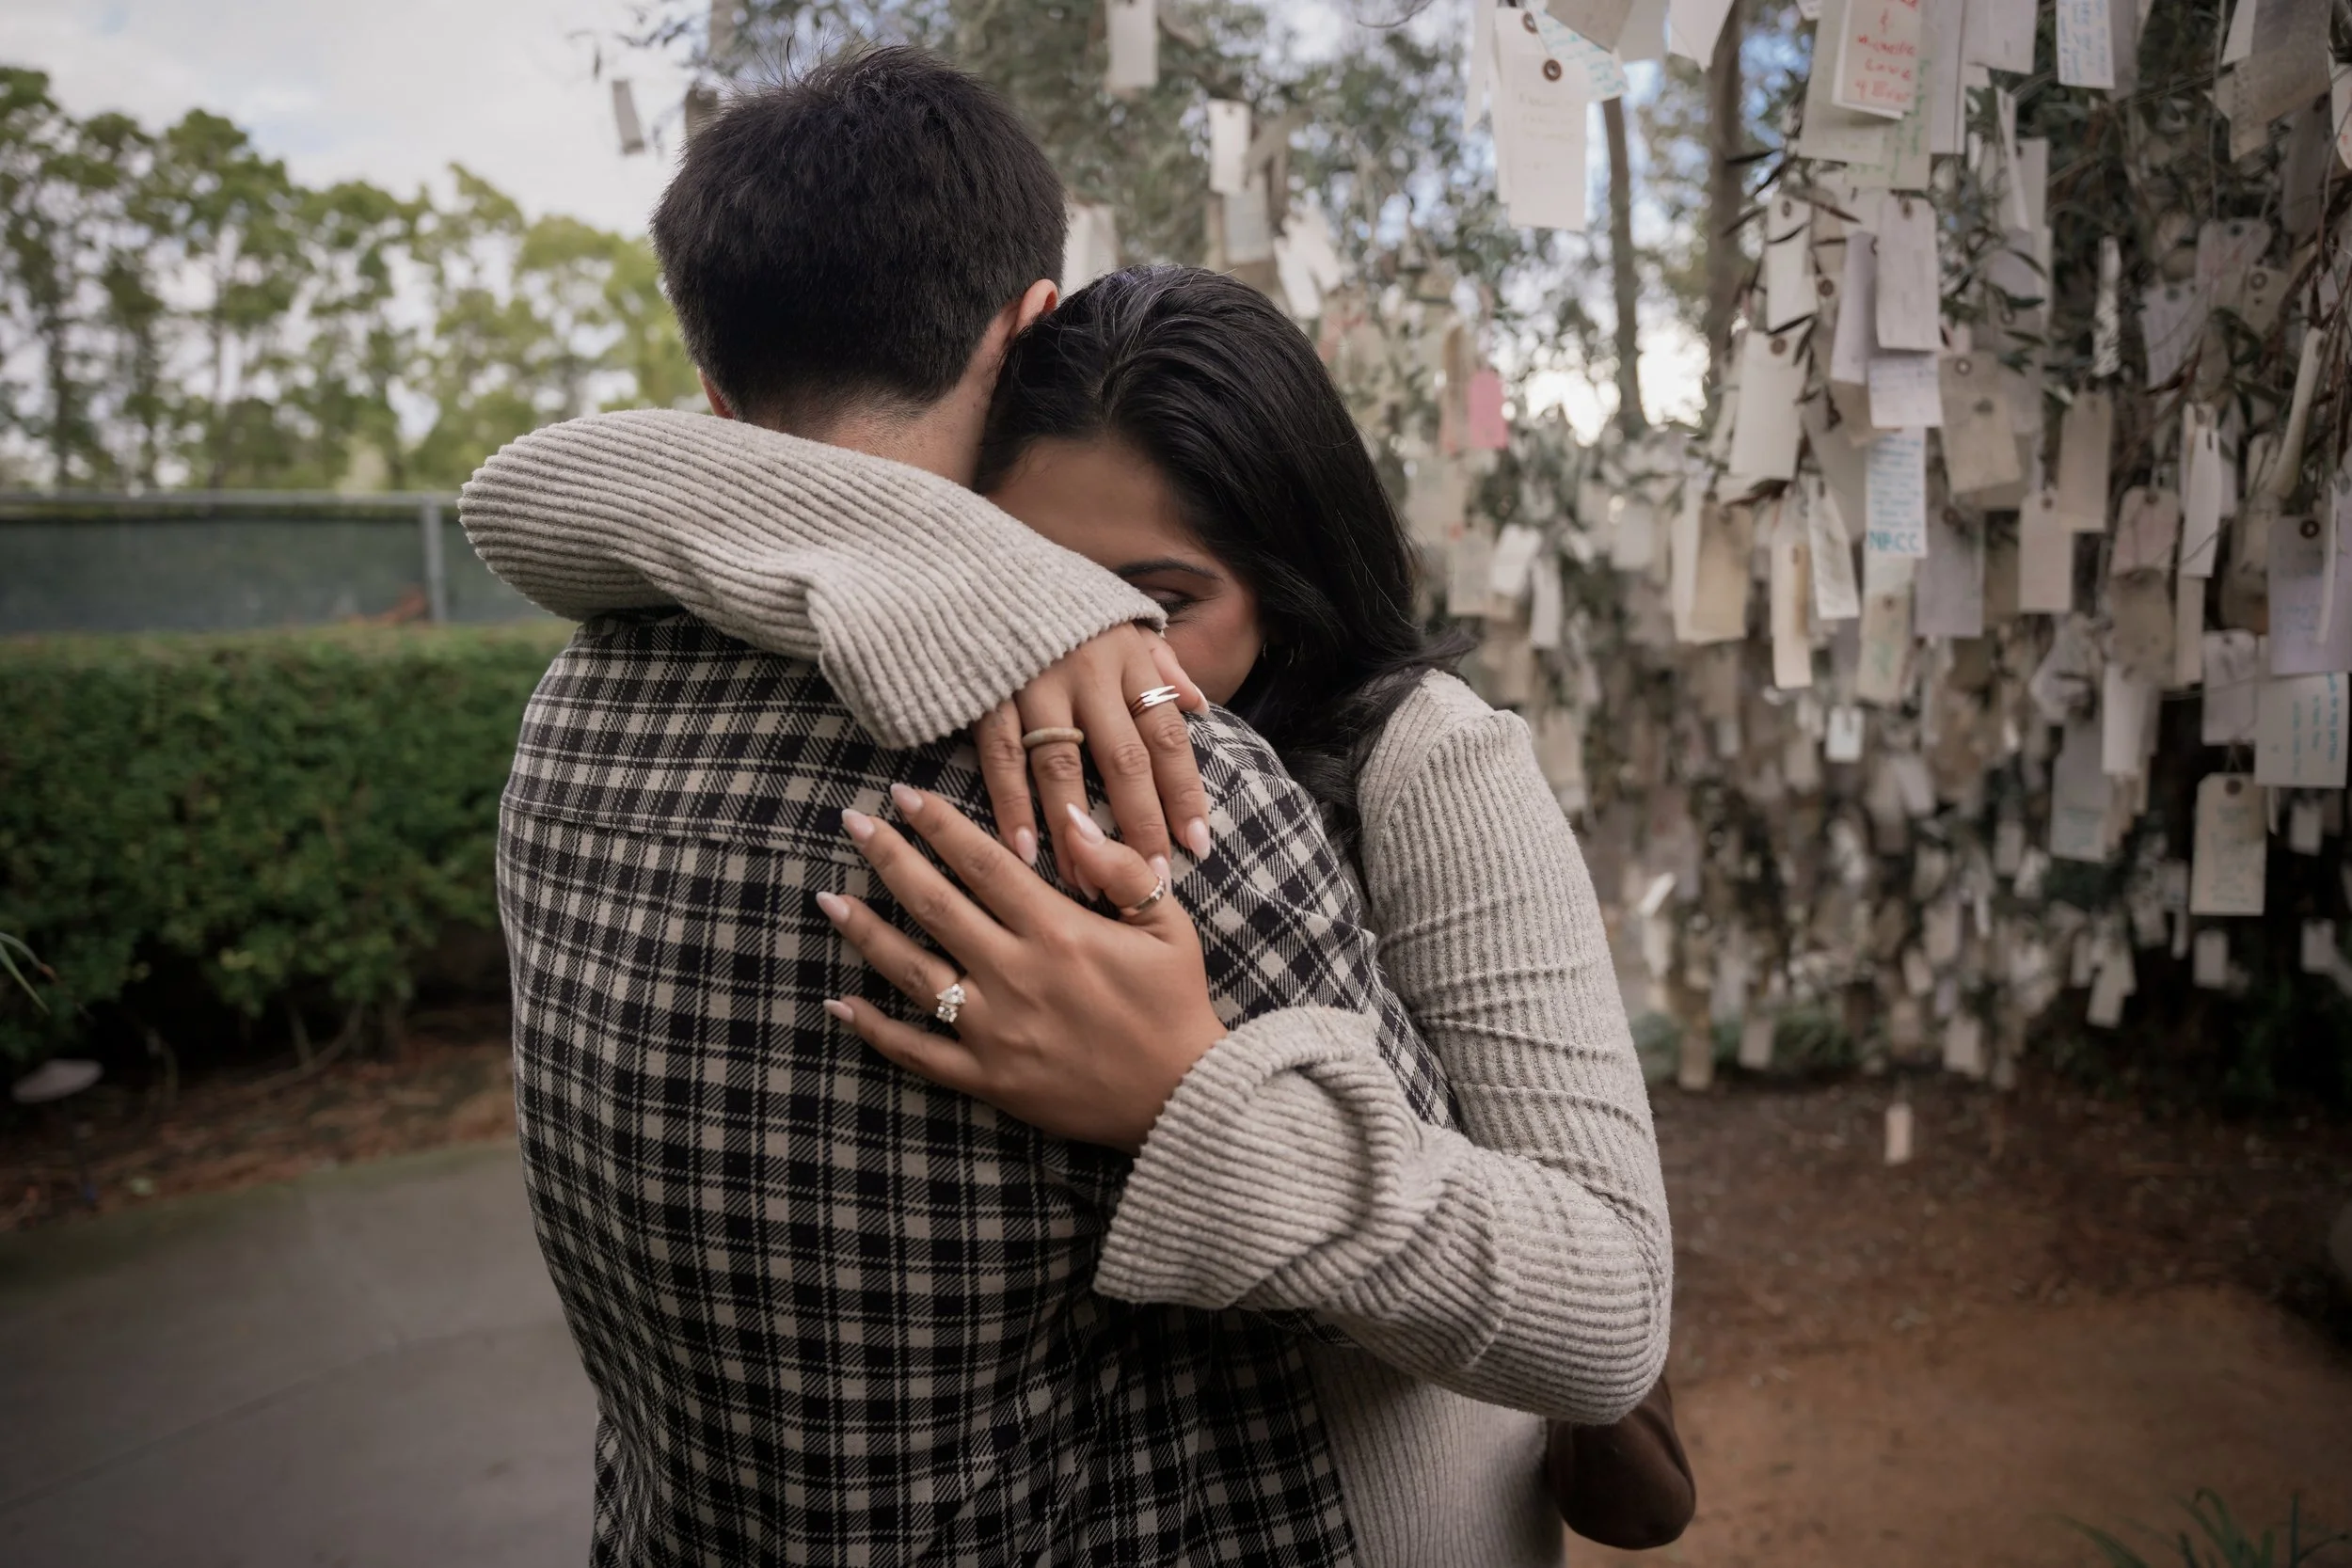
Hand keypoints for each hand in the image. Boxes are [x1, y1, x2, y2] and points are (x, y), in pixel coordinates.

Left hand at [816, 785, 1227, 1154]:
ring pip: (914, 972)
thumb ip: (1116, 868)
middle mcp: (1016, 974)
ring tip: (829, 900)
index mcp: (1058, 931)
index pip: (984, 863)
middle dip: (889, 859)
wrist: (1183, 1099)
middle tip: (852, 825)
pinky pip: (919, 1052)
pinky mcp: (988, 1078)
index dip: (939, 825)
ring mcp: (996, 1029)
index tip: (903, 796)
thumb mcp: (1167, 925)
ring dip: (867, 932)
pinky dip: (875, 1029)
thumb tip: (1069, 818)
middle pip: (935, 905)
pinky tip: (839, 1002)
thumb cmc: (1175, 1005)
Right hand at [972, 626, 1208, 895]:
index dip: (1183, 792)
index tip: (1197, 844)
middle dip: (1140, 823)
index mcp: (1127, 657)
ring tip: (1090, 880)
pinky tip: (1024, 850)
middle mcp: (1087, 671)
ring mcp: (1034, 683)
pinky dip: (1011, 805)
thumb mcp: (1123, 618)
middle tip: (1152, 876)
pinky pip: (1001, 757)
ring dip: (1077, 830)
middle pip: (1122, 759)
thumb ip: (1161, 663)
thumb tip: (1199, 704)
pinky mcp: (986, 693)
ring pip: (1062, 766)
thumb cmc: (1063, 602)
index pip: (1165, 735)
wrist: (981, 564)